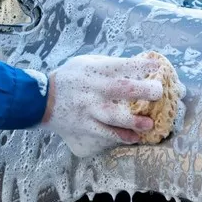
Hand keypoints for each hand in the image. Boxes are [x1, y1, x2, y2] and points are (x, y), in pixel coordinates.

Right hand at [41, 55, 162, 156]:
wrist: (42, 99)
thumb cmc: (71, 78)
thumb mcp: (87, 63)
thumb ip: (110, 66)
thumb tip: (139, 67)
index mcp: (96, 70)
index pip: (122, 64)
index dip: (141, 65)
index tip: (158, 66)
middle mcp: (94, 89)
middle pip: (121, 88)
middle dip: (143, 90)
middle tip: (158, 93)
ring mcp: (89, 109)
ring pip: (113, 115)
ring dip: (133, 121)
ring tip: (149, 124)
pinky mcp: (85, 126)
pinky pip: (105, 133)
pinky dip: (120, 136)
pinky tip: (134, 138)